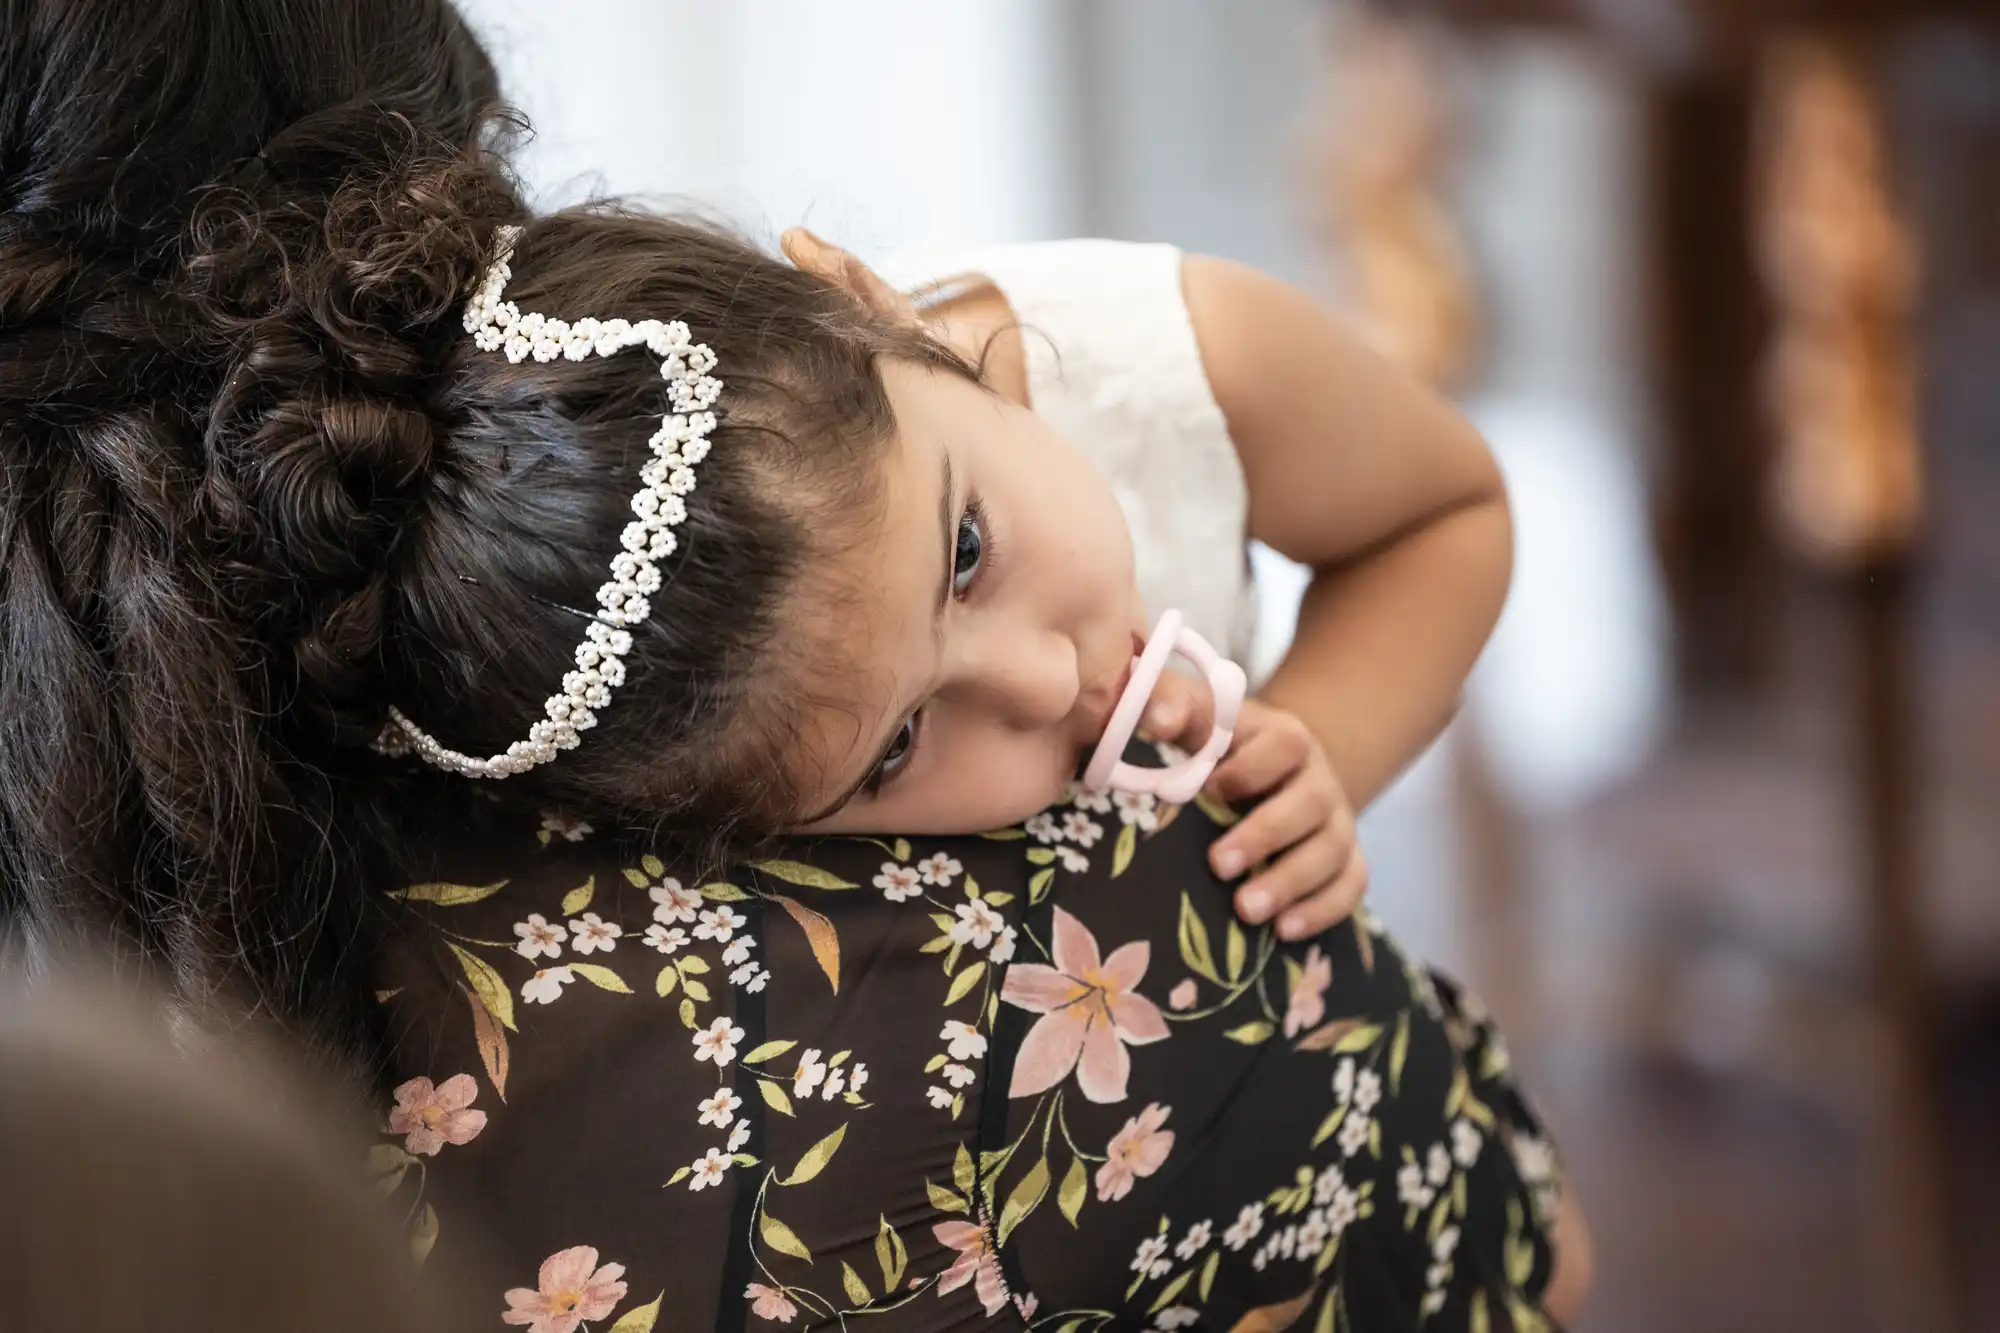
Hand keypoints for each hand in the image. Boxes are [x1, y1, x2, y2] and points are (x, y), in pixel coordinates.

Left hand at [1198, 699, 1366, 940]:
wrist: (1276, 775)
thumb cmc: (1223, 749)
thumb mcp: (1203, 721)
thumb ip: (1177, 709)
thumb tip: (1156, 717)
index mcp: (1286, 738)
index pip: (1286, 745)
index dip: (1251, 769)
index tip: (1208, 791)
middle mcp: (1319, 779)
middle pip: (1311, 803)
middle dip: (1265, 835)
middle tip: (1218, 864)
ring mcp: (1338, 822)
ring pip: (1333, 850)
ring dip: (1291, 882)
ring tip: (1246, 910)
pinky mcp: (1346, 861)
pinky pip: (1350, 885)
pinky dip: (1323, 909)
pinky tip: (1286, 931)